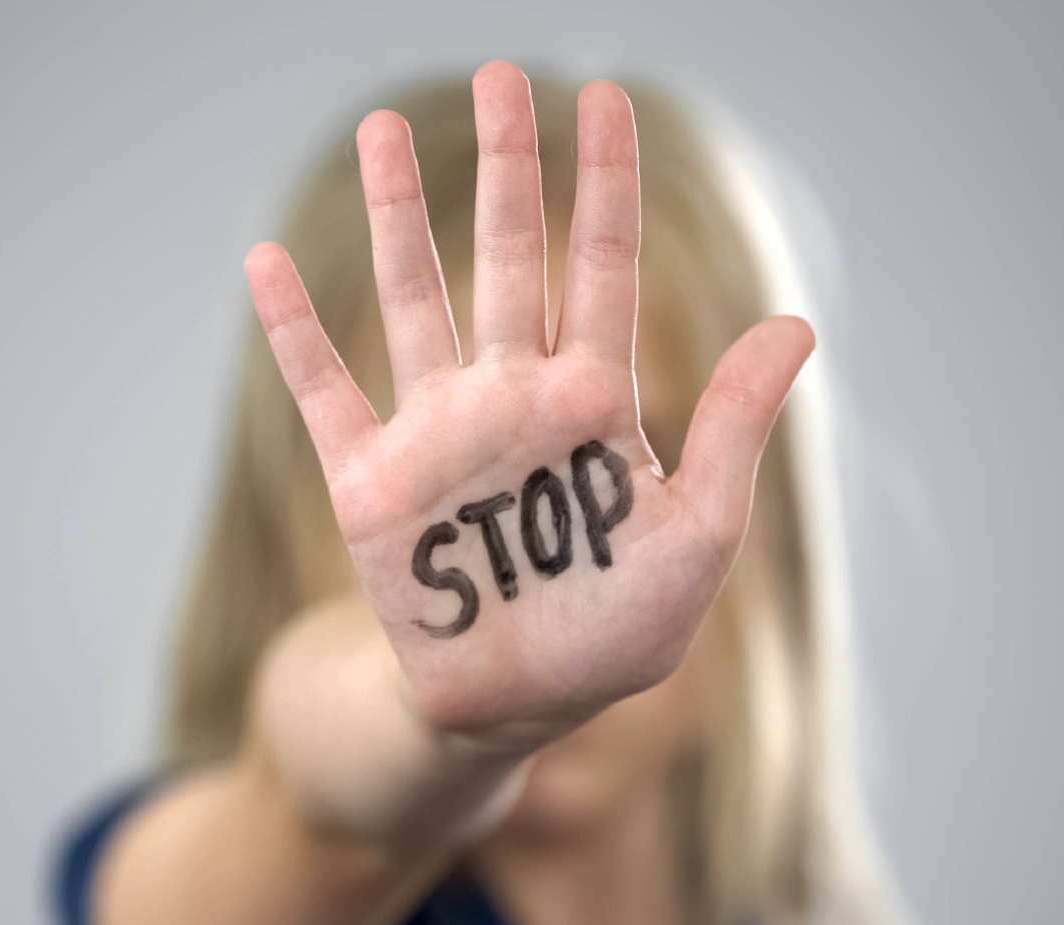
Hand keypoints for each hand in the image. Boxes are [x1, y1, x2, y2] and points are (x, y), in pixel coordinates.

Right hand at [245, 62, 813, 742]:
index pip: (601, 267)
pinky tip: (267, 263)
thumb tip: (796, 323)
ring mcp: (436, 431)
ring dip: (395, 216)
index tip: (601, 98)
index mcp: (593, 402)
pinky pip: (325, 390)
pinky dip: (295, 330)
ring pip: (414, 297)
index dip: (601, 183)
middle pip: (505, 256)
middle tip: (499, 77)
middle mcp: (511, 395)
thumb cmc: (614, 634)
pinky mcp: (370, 480)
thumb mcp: (696, 538)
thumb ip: (732, 431)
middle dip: (505, 167)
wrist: (512, 709)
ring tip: (381, 128)